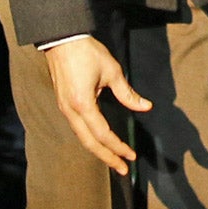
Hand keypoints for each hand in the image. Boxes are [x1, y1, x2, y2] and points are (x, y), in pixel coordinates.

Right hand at [44, 37, 151, 174]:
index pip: (103, 134)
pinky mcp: (63, 103)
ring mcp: (64, 108)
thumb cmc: (87, 52)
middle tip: (122, 169)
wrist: (62, 38)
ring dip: (98, 150)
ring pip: (81, 137)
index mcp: (83, 104)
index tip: (131, 156)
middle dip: (107, 158)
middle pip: (89, 143)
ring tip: (113, 159)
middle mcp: (70, 110)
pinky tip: (99, 141)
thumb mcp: (112, 71)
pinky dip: (89, 139)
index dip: (118, 147)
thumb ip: (128, 94)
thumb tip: (145, 107)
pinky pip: (77, 128)